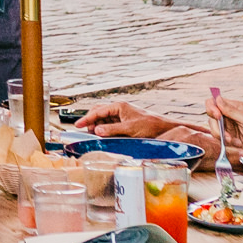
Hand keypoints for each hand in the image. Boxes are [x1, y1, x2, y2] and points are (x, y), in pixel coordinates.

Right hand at [68, 99, 203, 143]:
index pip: (98, 111)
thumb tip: (98, 130)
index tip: (78, 125)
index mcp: (119, 106)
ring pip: (104, 119)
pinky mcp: (125, 123)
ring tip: (94, 135)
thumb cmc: (150, 126)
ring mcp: (122, 116)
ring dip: (98, 126)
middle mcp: (119, 109)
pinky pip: (111, 125)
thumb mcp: (130, 129)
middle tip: (85, 131)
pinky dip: (105, 130)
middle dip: (91, 121)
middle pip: (99, 113)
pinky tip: (104, 136)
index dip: (87, 118)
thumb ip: (113, 129)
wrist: (165, 129)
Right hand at [213, 95, 242, 165]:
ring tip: (237, 143)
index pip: (214, 102)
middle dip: (217, 129)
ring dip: (224, 139)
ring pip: (214, 131)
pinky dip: (227, 146)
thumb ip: (231, 110)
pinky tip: (239, 148)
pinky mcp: (230, 141)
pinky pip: (220, 142)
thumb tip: (217, 98)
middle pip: (211, 118)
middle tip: (228, 137)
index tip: (217, 116)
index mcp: (234, 108)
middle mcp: (229, 117)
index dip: (211, 108)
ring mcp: (229, 129)